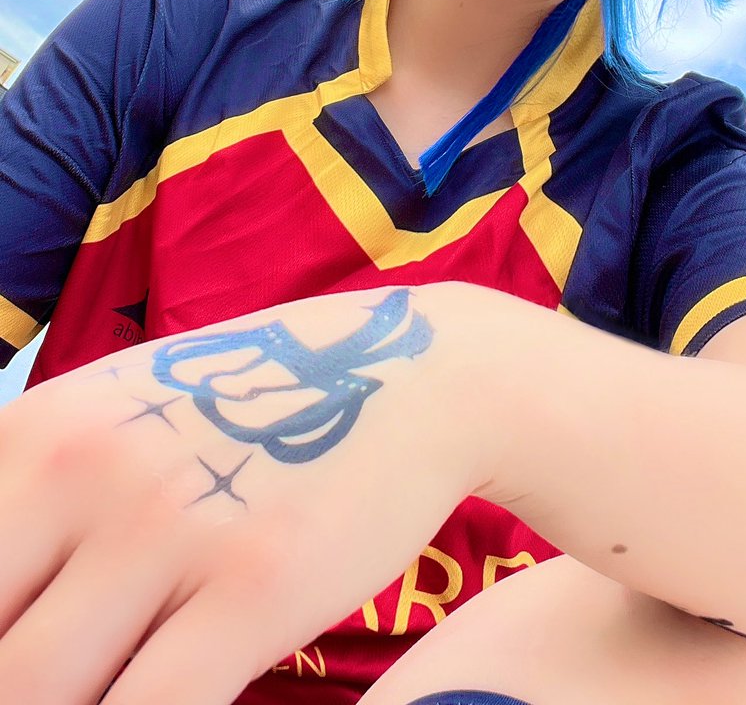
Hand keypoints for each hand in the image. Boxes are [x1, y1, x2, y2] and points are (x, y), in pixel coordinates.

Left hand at [0, 285, 483, 703]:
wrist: (405, 373)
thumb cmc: (255, 407)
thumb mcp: (123, 418)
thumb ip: (37, 501)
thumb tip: (7, 612)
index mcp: (37, 431)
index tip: (15, 659)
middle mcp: (83, 473)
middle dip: (13, 693)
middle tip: (58, 694)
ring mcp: (170, 528)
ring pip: (42, 699)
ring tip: (107, 698)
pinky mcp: (254, 586)